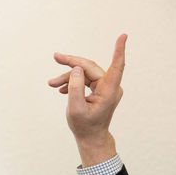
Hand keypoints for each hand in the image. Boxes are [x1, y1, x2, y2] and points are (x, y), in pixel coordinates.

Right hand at [48, 34, 127, 166]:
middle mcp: (110, 87)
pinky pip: (85, 79)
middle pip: (90, 67)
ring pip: (84, 73)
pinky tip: (61, 89)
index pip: (117, 67)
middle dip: (71, 64)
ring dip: (67, 76)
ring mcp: (105, 87)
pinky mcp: (100, 89)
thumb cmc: (84, 126)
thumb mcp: (75, 109)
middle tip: (56, 57)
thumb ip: (75, 88)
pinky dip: (72, 82)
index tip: (123, 36)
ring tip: (52, 83)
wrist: (90, 138)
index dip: (119, 50)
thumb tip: (76, 69)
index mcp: (109, 91)